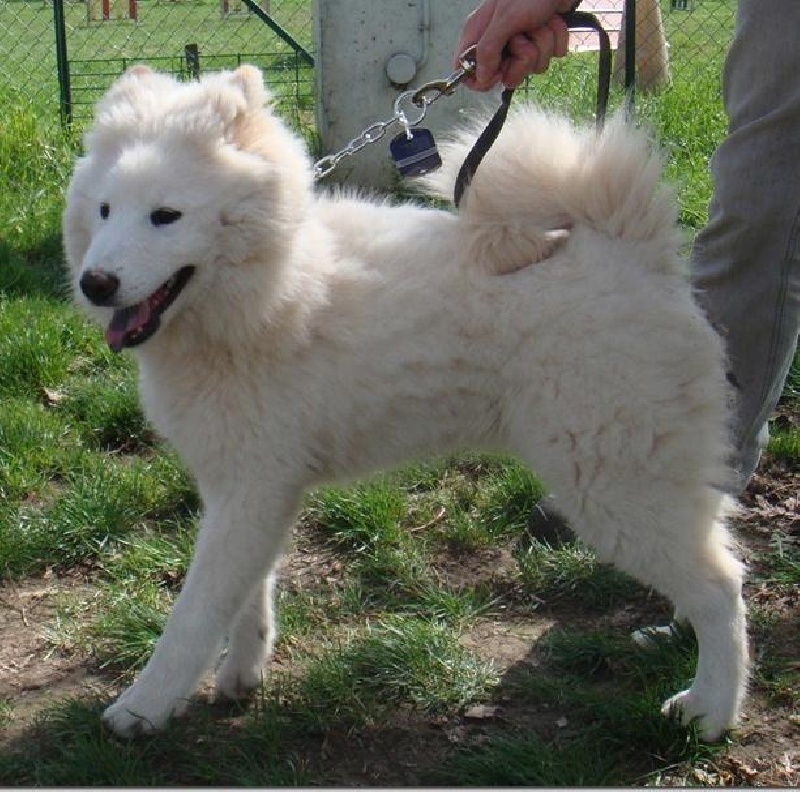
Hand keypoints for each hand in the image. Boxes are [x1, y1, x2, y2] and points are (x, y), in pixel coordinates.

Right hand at [456, 0, 573, 90]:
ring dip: (543, 43)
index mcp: (480, 34)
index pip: (467, 71)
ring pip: (533, 66)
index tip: (498, 71)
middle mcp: (499, 42)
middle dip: (523, 58)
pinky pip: (551, 56)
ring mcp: (521, 44)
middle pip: (507, 74)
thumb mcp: (505, 18)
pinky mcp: (541, 42)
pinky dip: (557, 39)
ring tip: (541, 21)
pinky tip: (553, 20)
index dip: (482, 79)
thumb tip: (480, 79)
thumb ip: (488, 49)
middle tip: (523, 36)